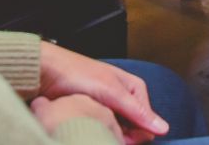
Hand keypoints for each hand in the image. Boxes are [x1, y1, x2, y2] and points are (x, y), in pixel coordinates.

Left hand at [39, 43, 166, 141]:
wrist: (45, 72)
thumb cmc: (76, 73)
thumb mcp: (110, 91)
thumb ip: (136, 110)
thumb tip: (163, 128)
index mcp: (133, 88)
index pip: (147, 122)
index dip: (137, 133)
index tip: (123, 137)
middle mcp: (123, 97)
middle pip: (134, 129)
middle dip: (123, 135)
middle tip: (106, 132)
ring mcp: (108, 106)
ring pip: (118, 131)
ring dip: (109, 133)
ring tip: (94, 127)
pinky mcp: (94, 113)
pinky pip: (103, 129)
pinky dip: (98, 132)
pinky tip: (89, 129)